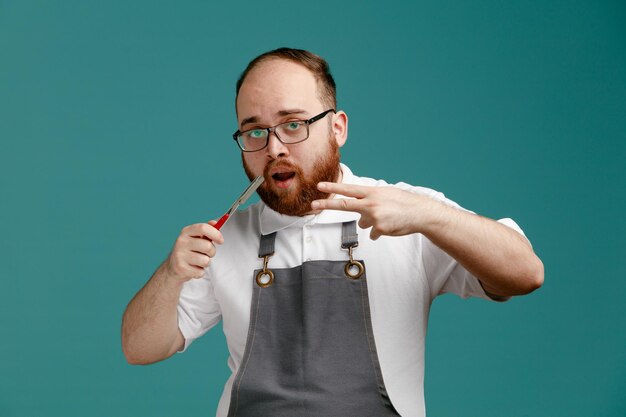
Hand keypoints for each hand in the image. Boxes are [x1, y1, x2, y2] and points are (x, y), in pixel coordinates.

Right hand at [164, 221, 223, 281]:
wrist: (172, 267)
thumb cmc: (189, 250)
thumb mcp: (196, 238)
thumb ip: (207, 230)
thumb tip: (215, 223)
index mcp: (186, 231)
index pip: (203, 228)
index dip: (215, 234)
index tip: (221, 240)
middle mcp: (181, 242)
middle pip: (208, 246)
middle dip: (212, 252)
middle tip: (207, 254)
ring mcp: (180, 255)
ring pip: (205, 260)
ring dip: (206, 263)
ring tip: (199, 261)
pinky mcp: (181, 268)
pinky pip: (200, 272)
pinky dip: (200, 272)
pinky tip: (193, 268)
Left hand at [311, 182, 441, 239]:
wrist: (420, 213)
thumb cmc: (403, 203)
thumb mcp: (385, 195)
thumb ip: (369, 202)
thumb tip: (359, 218)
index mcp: (372, 192)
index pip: (349, 190)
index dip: (333, 188)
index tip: (320, 186)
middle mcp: (371, 203)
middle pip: (344, 205)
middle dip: (327, 204)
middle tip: (313, 204)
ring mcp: (374, 216)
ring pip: (362, 223)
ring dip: (371, 222)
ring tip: (387, 218)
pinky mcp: (379, 229)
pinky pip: (373, 233)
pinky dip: (380, 231)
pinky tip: (391, 226)